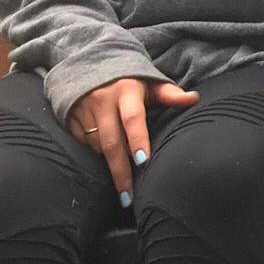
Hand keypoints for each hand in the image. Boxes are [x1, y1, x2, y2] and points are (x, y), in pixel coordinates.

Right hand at [68, 77, 198, 203]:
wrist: (87, 66)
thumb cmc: (129, 81)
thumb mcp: (149, 83)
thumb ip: (169, 94)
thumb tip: (194, 99)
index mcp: (126, 91)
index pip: (133, 119)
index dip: (138, 140)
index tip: (144, 161)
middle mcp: (102, 101)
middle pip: (111, 143)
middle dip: (120, 172)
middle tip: (128, 197)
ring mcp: (83, 111)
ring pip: (97, 146)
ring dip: (110, 163)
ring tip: (122, 179)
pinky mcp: (70, 120)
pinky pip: (84, 144)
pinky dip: (95, 154)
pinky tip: (105, 158)